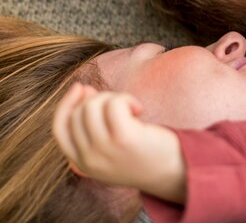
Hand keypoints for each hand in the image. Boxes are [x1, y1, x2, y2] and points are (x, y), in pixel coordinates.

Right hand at [53, 83, 185, 202]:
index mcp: (83, 163)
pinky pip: (114, 104)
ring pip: (93, 105)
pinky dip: (126, 99)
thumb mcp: (111, 148)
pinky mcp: (123, 138)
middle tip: (121, 104)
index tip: (81, 87)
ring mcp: (104, 149)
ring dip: (114, 98)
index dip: (66, 104)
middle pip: (78, 113)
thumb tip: (84, 90)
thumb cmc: (144, 153)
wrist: (172, 171)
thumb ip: (94, 128)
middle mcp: (89, 159)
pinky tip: (139, 109)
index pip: (59, 129)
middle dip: (99, 98)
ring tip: (131, 108)